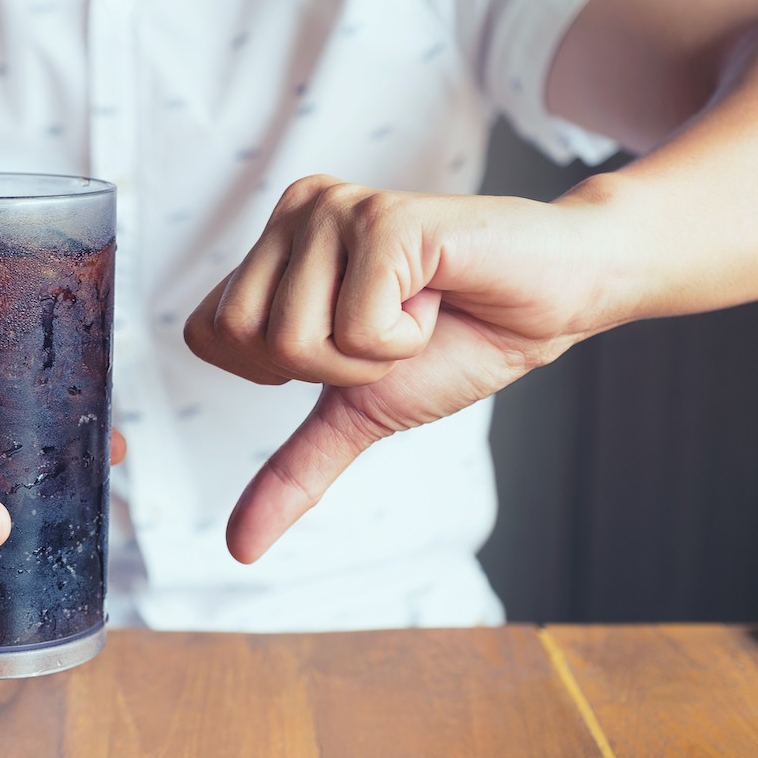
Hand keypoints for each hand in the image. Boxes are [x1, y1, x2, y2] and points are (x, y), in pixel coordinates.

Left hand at [185, 175, 607, 563]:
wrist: (550, 307)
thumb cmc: (456, 344)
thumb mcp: (358, 412)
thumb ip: (294, 469)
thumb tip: (239, 548)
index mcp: (273, 246)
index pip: (207, 334)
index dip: (276, 366)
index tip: (346, 339)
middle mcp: (295, 211)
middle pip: (243, 338)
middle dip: (327, 364)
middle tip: (386, 330)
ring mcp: (335, 209)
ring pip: (293, 338)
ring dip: (370, 355)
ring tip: (415, 312)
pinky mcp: (383, 219)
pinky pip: (357, 329)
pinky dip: (407, 339)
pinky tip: (437, 297)